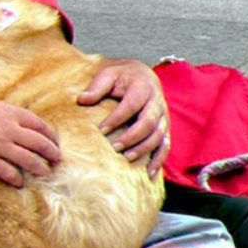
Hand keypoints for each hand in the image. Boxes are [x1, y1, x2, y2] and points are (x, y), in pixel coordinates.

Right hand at [0, 98, 61, 187]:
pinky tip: (19, 184)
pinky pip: (8, 173)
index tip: (56, 143)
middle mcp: (8, 129)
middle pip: (40, 144)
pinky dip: (17, 180)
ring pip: (29, 160)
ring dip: (40, 169)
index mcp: (9, 113)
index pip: (40, 125)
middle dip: (53, 154)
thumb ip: (4, 114)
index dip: (52, 136)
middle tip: (57, 161)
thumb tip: (16, 121)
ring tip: (45, 174)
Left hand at [78, 58, 168, 177]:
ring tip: (126, 158)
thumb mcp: (107, 73)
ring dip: (144, 149)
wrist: (141, 74)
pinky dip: (159, 159)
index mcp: (143, 87)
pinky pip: (166, 145)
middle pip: (148, 123)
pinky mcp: (164, 127)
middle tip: (114, 147)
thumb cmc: (121, 75)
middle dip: (131, 137)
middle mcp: (157, 103)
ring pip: (158, 136)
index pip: (131, 105)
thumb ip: (96, 86)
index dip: (117, 118)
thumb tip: (82, 99)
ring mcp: (163, 116)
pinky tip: (150, 173)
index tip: (101, 130)